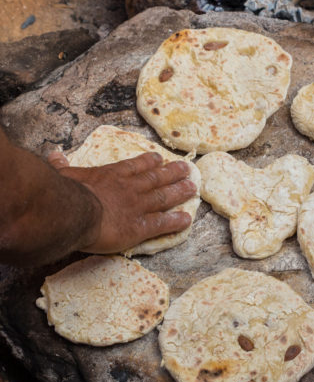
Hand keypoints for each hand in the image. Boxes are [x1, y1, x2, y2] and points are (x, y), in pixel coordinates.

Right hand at [47, 151, 196, 253]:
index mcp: (112, 175)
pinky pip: (163, 223)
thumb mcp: (63, 175)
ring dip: (179, 192)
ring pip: (164, 197)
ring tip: (192, 187)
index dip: (149, 162)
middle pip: (156, 179)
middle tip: (187, 169)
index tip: (159, 158)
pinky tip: (187, 219)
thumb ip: (61, 165)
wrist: (75, 211)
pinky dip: (176, 221)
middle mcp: (130, 188)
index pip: (135, 166)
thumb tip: (53, 155)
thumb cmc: (67, 193)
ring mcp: (138, 206)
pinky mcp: (141, 226)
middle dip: (173, 173)